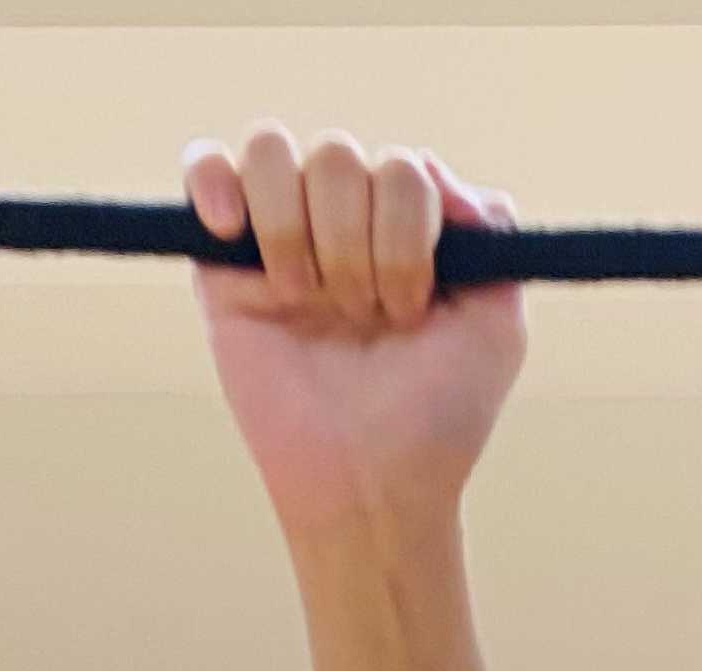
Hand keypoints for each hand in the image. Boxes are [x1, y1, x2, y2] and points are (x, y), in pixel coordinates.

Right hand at [185, 130, 528, 541]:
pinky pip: (205, 168)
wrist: (372, 486)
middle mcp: (345, 223)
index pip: (402, 166)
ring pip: (272, 153)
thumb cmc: (437, 417)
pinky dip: (215, 182)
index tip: (413, 309)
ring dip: (295, 230)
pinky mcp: (224, 266)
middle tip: (363, 318)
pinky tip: (232, 232)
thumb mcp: (497, 327)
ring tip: (309, 303)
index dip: (407, 233)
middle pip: (337, 156)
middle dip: (355, 243)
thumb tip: (428, 165)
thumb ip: (489, 230)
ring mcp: (283, 239)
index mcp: (406, 228)